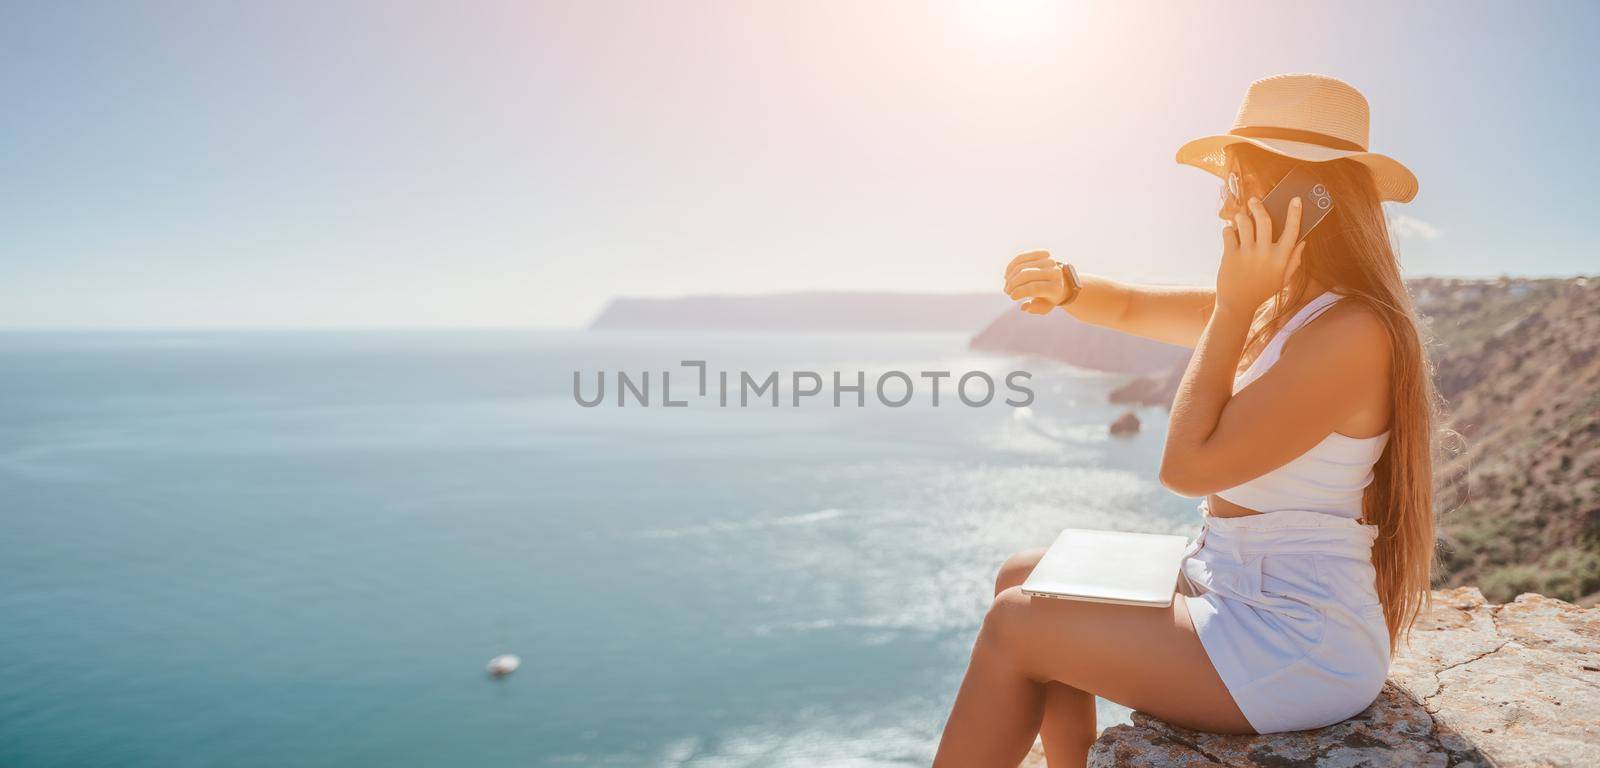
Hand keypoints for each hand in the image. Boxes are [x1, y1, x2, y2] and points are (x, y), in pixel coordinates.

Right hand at [1004, 250, 1065, 314]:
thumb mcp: (1044, 307)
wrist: (1058, 282)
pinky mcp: (1043, 253)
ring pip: (1021, 266)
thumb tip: (1024, 306)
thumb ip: (1035, 308)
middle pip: (1026, 275)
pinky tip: (1007, 275)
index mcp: (1056, 287)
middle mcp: (1055, 272)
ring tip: (1007, 285)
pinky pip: (1021, 257)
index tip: (1012, 297)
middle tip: (1007, 291)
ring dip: (1010, 277)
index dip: (1019, 292)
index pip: (1034, 288)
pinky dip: (1011, 267)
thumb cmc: (1048, 297)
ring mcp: (1050, 261)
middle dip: (1013, 283)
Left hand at [1217, 197, 1305, 314]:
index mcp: (1281, 258)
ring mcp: (1247, 254)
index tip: (1296, 200)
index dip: (1295, 214)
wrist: (1237, 305)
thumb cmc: (1261, 291)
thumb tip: (1302, 242)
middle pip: (1264, 220)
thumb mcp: (1282, 279)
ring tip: (1240, 218)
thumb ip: (1294, 261)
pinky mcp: (1230, 255)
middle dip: (1259, 206)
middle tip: (1254, 200)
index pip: (1293, 231)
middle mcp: (1265, 253)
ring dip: (1241, 217)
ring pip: (1244, 223)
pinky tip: (1230, 233)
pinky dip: (1228, 230)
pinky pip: (1228, 233)